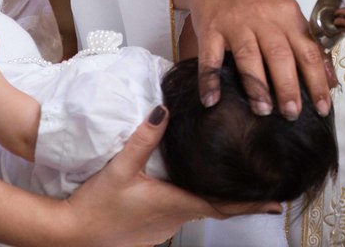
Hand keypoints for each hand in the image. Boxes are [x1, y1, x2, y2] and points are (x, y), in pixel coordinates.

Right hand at [57, 106, 280, 246]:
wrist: (69, 235)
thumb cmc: (96, 206)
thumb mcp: (120, 169)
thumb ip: (143, 139)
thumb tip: (163, 110)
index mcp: (177, 204)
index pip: (223, 205)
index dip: (251, 204)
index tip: (276, 204)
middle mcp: (175, 219)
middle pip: (215, 207)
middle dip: (238, 199)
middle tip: (261, 189)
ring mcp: (162, 228)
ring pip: (197, 210)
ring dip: (216, 200)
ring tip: (233, 186)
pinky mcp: (148, 231)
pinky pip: (179, 214)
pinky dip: (193, 203)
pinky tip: (189, 192)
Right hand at [173, 0, 333, 119]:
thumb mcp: (287, 13)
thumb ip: (307, 43)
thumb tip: (330, 80)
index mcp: (287, 15)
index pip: (308, 50)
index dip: (316, 80)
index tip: (322, 108)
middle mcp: (263, 18)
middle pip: (280, 55)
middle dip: (288, 87)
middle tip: (292, 114)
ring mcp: (235, 24)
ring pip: (248, 57)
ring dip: (256, 86)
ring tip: (263, 111)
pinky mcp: (210, 30)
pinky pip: (209, 58)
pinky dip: (209, 80)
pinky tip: (212, 100)